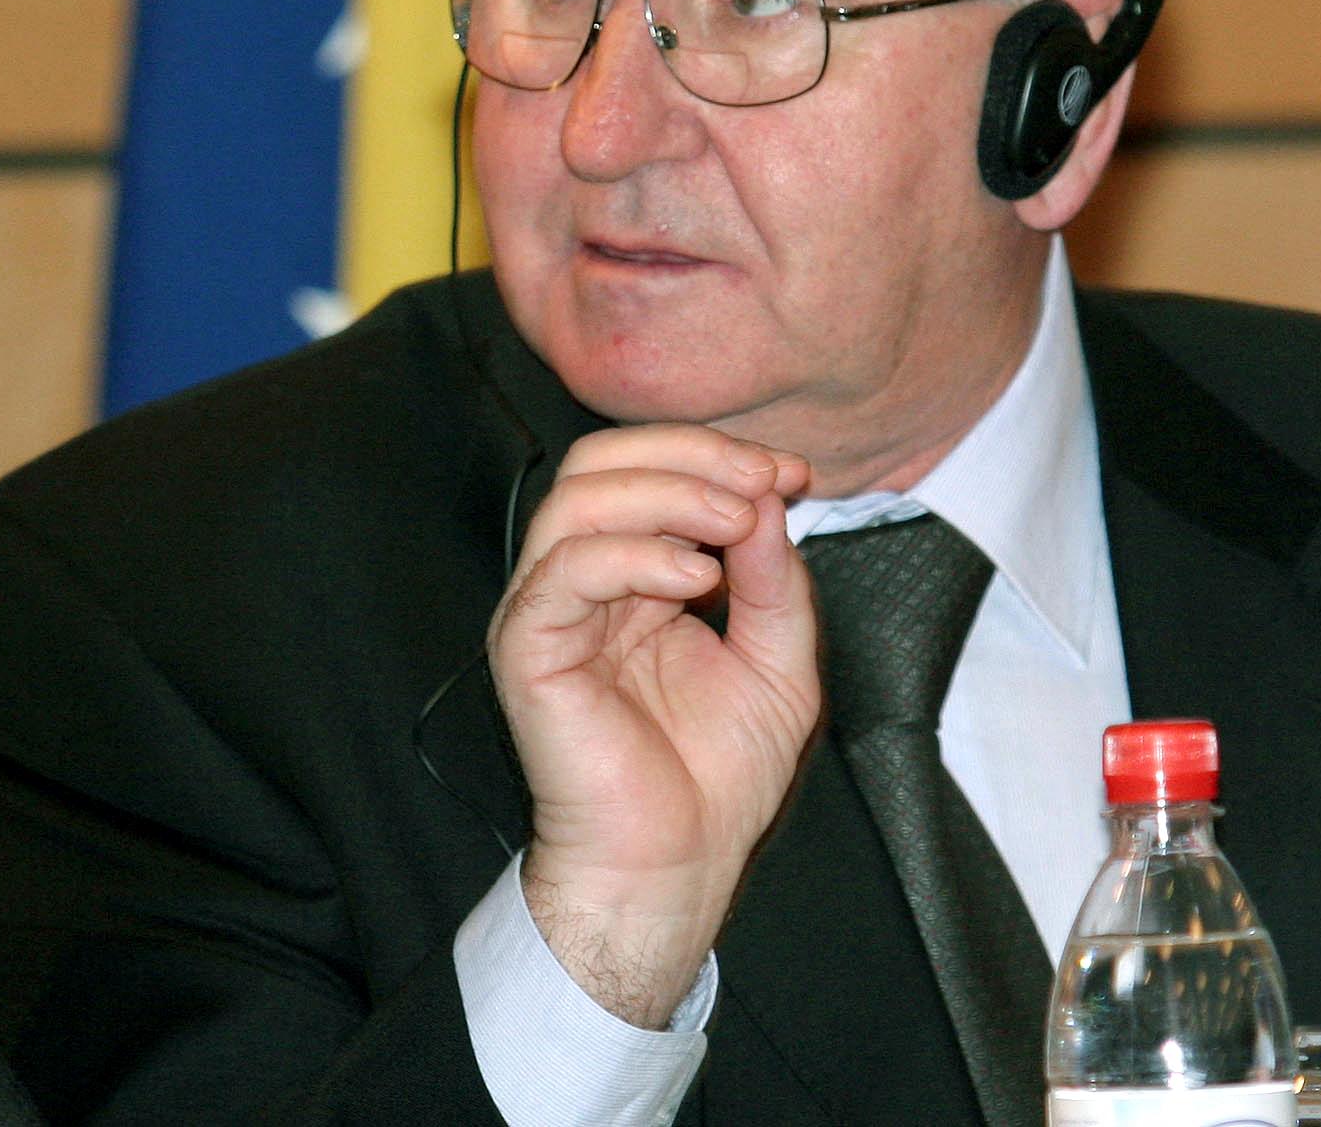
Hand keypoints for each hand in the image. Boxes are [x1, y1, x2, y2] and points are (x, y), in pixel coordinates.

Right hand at [488, 424, 820, 1027]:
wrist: (674, 867)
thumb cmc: (715, 780)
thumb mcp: (778, 662)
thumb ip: (773, 581)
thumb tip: (766, 500)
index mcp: (630, 577)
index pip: (647, 472)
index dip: (718, 456)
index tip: (791, 474)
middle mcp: (580, 582)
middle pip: (600, 462)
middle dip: (689, 454)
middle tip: (759, 481)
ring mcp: (548, 611)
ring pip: (576, 500)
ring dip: (666, 493)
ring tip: (732, 521)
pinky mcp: (528, 649)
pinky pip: (564, 571)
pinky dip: (633, 556)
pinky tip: (697, 578)